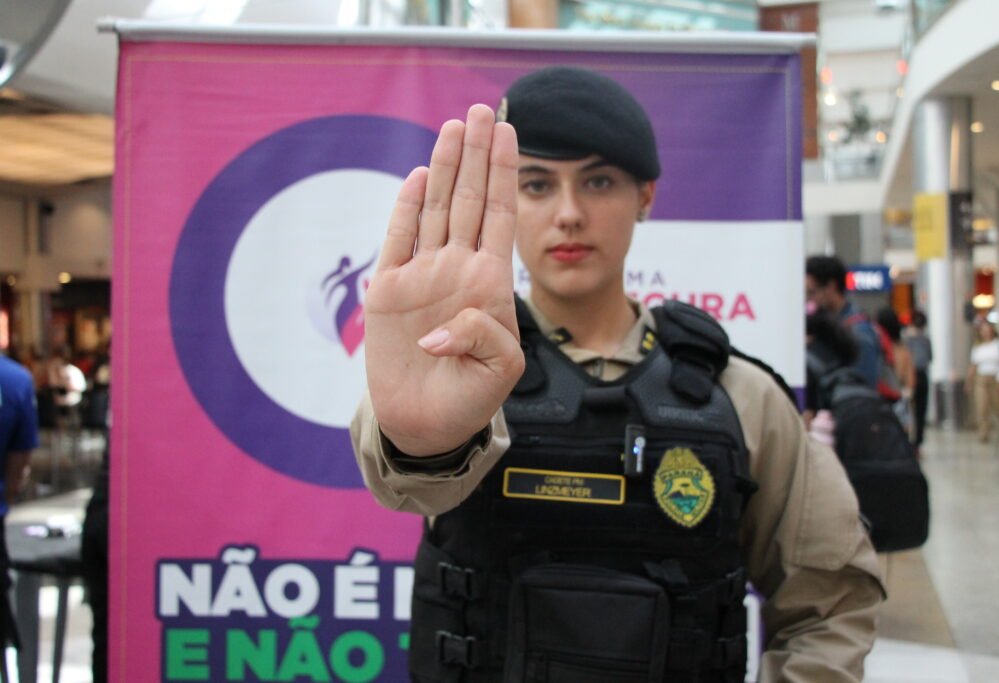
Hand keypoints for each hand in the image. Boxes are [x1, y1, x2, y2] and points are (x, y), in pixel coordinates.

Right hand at [364, 105, 524, 455]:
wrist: (429, 423)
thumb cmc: (472, 397)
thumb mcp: (501, 368)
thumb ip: (484, 336)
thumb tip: (447, 322)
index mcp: (490, 281)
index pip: (499, 214)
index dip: (504, 172)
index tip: (510, 131)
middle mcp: (457, 268)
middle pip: (468, 198)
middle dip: (475, 154)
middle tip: (481, 110)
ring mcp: (423, 275)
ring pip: (435, 208)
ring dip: (444, 168)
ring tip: (455, 127)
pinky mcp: (388, 290)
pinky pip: (398, 239)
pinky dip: (407, 207)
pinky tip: (418, 176)